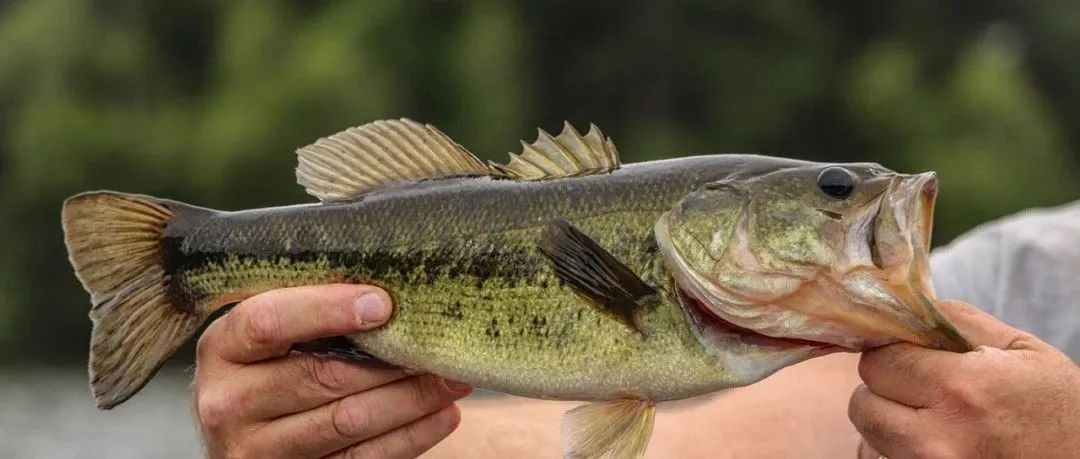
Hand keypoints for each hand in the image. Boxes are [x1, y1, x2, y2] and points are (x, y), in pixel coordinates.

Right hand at [193, 284, 472, 457]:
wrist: (253, 430)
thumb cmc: (278, 362)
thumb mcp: (274, 333)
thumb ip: (310, 306)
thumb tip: (392, 283)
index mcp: (222, 348)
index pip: (268, 321)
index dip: (326, 310)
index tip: (383, 303)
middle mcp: (228, 402)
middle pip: (320, 377)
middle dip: (391, 361)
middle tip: (441, 344)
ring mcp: (255, 449)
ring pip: (347, 421)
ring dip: (411, 399)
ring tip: (453, 379)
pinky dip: (409, 435)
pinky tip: (442, 415)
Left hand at [849, 300, 1079, 458]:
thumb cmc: (1058, 408)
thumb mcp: (1021, 350)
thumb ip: (957, 321)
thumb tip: (904, 306)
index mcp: (961, 390)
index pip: (879, 361)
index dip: (892, 354)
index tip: (911, 356)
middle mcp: (937, 438)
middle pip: (863, 403)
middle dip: (884, 390)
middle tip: (918, 389)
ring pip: (868, 438)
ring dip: (887, 424)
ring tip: (929, 419)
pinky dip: (894, 452)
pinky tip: (929, 443)